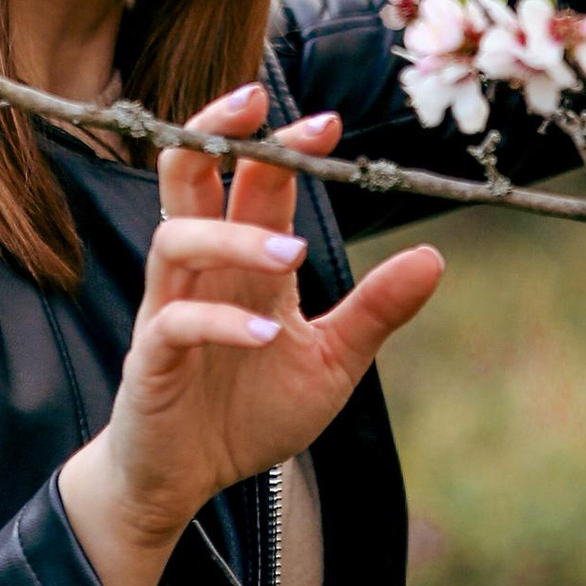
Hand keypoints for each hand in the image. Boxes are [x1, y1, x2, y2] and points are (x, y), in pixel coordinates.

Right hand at [59, 82, 443, 585]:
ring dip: (234, 236)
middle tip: (256, 106)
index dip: (283, 148)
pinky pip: (174, 321)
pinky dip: (218, 321)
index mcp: (244, 262)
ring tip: (294, 254)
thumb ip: (375, 310)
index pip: (254, 182)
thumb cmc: (250, 410)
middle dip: (215, 132)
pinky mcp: (151, 359)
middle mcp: (202, 270)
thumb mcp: (332, 360)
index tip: (328, 124)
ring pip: (176, 239)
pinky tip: (265, 335)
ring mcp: (169, 309)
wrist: (185, 479)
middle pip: (187, 176)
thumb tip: (434, 255)